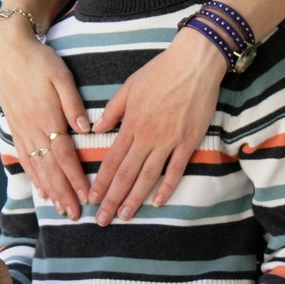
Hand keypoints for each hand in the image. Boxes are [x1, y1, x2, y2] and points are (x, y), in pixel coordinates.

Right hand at [0, 17, 88, 218]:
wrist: (7, 52)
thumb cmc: (39, 60)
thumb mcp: (60, 76)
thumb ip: (73, 104)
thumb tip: (86, 129)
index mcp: (47, 117)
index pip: (64, 155)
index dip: (75, 178)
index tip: (86, 196)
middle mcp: (33, 129)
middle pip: (50, 168)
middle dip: (63, 193)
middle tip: (75, 215)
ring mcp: (22, 131)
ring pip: (37, 167)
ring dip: (49, 190)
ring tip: (60, 209)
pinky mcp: (15, 128)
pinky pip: (25, 158)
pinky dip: (33, 176)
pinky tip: (40, 189)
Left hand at [89, 27, 227, 224]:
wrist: (193, 64)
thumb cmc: (160, 72)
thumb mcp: (129, 87)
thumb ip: (112, 110)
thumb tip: (96, 129)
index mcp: (131, 124)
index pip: (111, 159)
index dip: (101, 182)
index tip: (92, 198)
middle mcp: (147, 136)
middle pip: (126, 174)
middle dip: (112, 198)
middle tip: (103, 219)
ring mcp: (169, 141)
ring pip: (148, 176)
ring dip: (135, 198)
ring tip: (125, 216)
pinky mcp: (188, 141)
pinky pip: (176, 169)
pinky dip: (166, 187)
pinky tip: (158, 202)